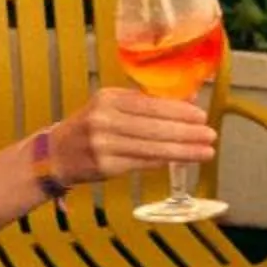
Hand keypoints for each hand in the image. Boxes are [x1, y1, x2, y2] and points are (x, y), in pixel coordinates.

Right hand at [57, 86, 217, 182]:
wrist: (56, 154)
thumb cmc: (90, 127)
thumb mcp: (111, 106)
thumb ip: (145, 103)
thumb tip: (187, 100)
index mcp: (108, 99)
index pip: (151, 104)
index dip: (179, 111)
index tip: (201, 116)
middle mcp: (104, 120)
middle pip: (154, 127)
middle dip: (186, 132)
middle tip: (210, 135)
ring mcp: (103, 145)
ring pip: (152, 147)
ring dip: (183, 150)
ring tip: (205, 151)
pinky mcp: (106, 166)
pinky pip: (142, 162)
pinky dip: (164, 161)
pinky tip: (181, 159)